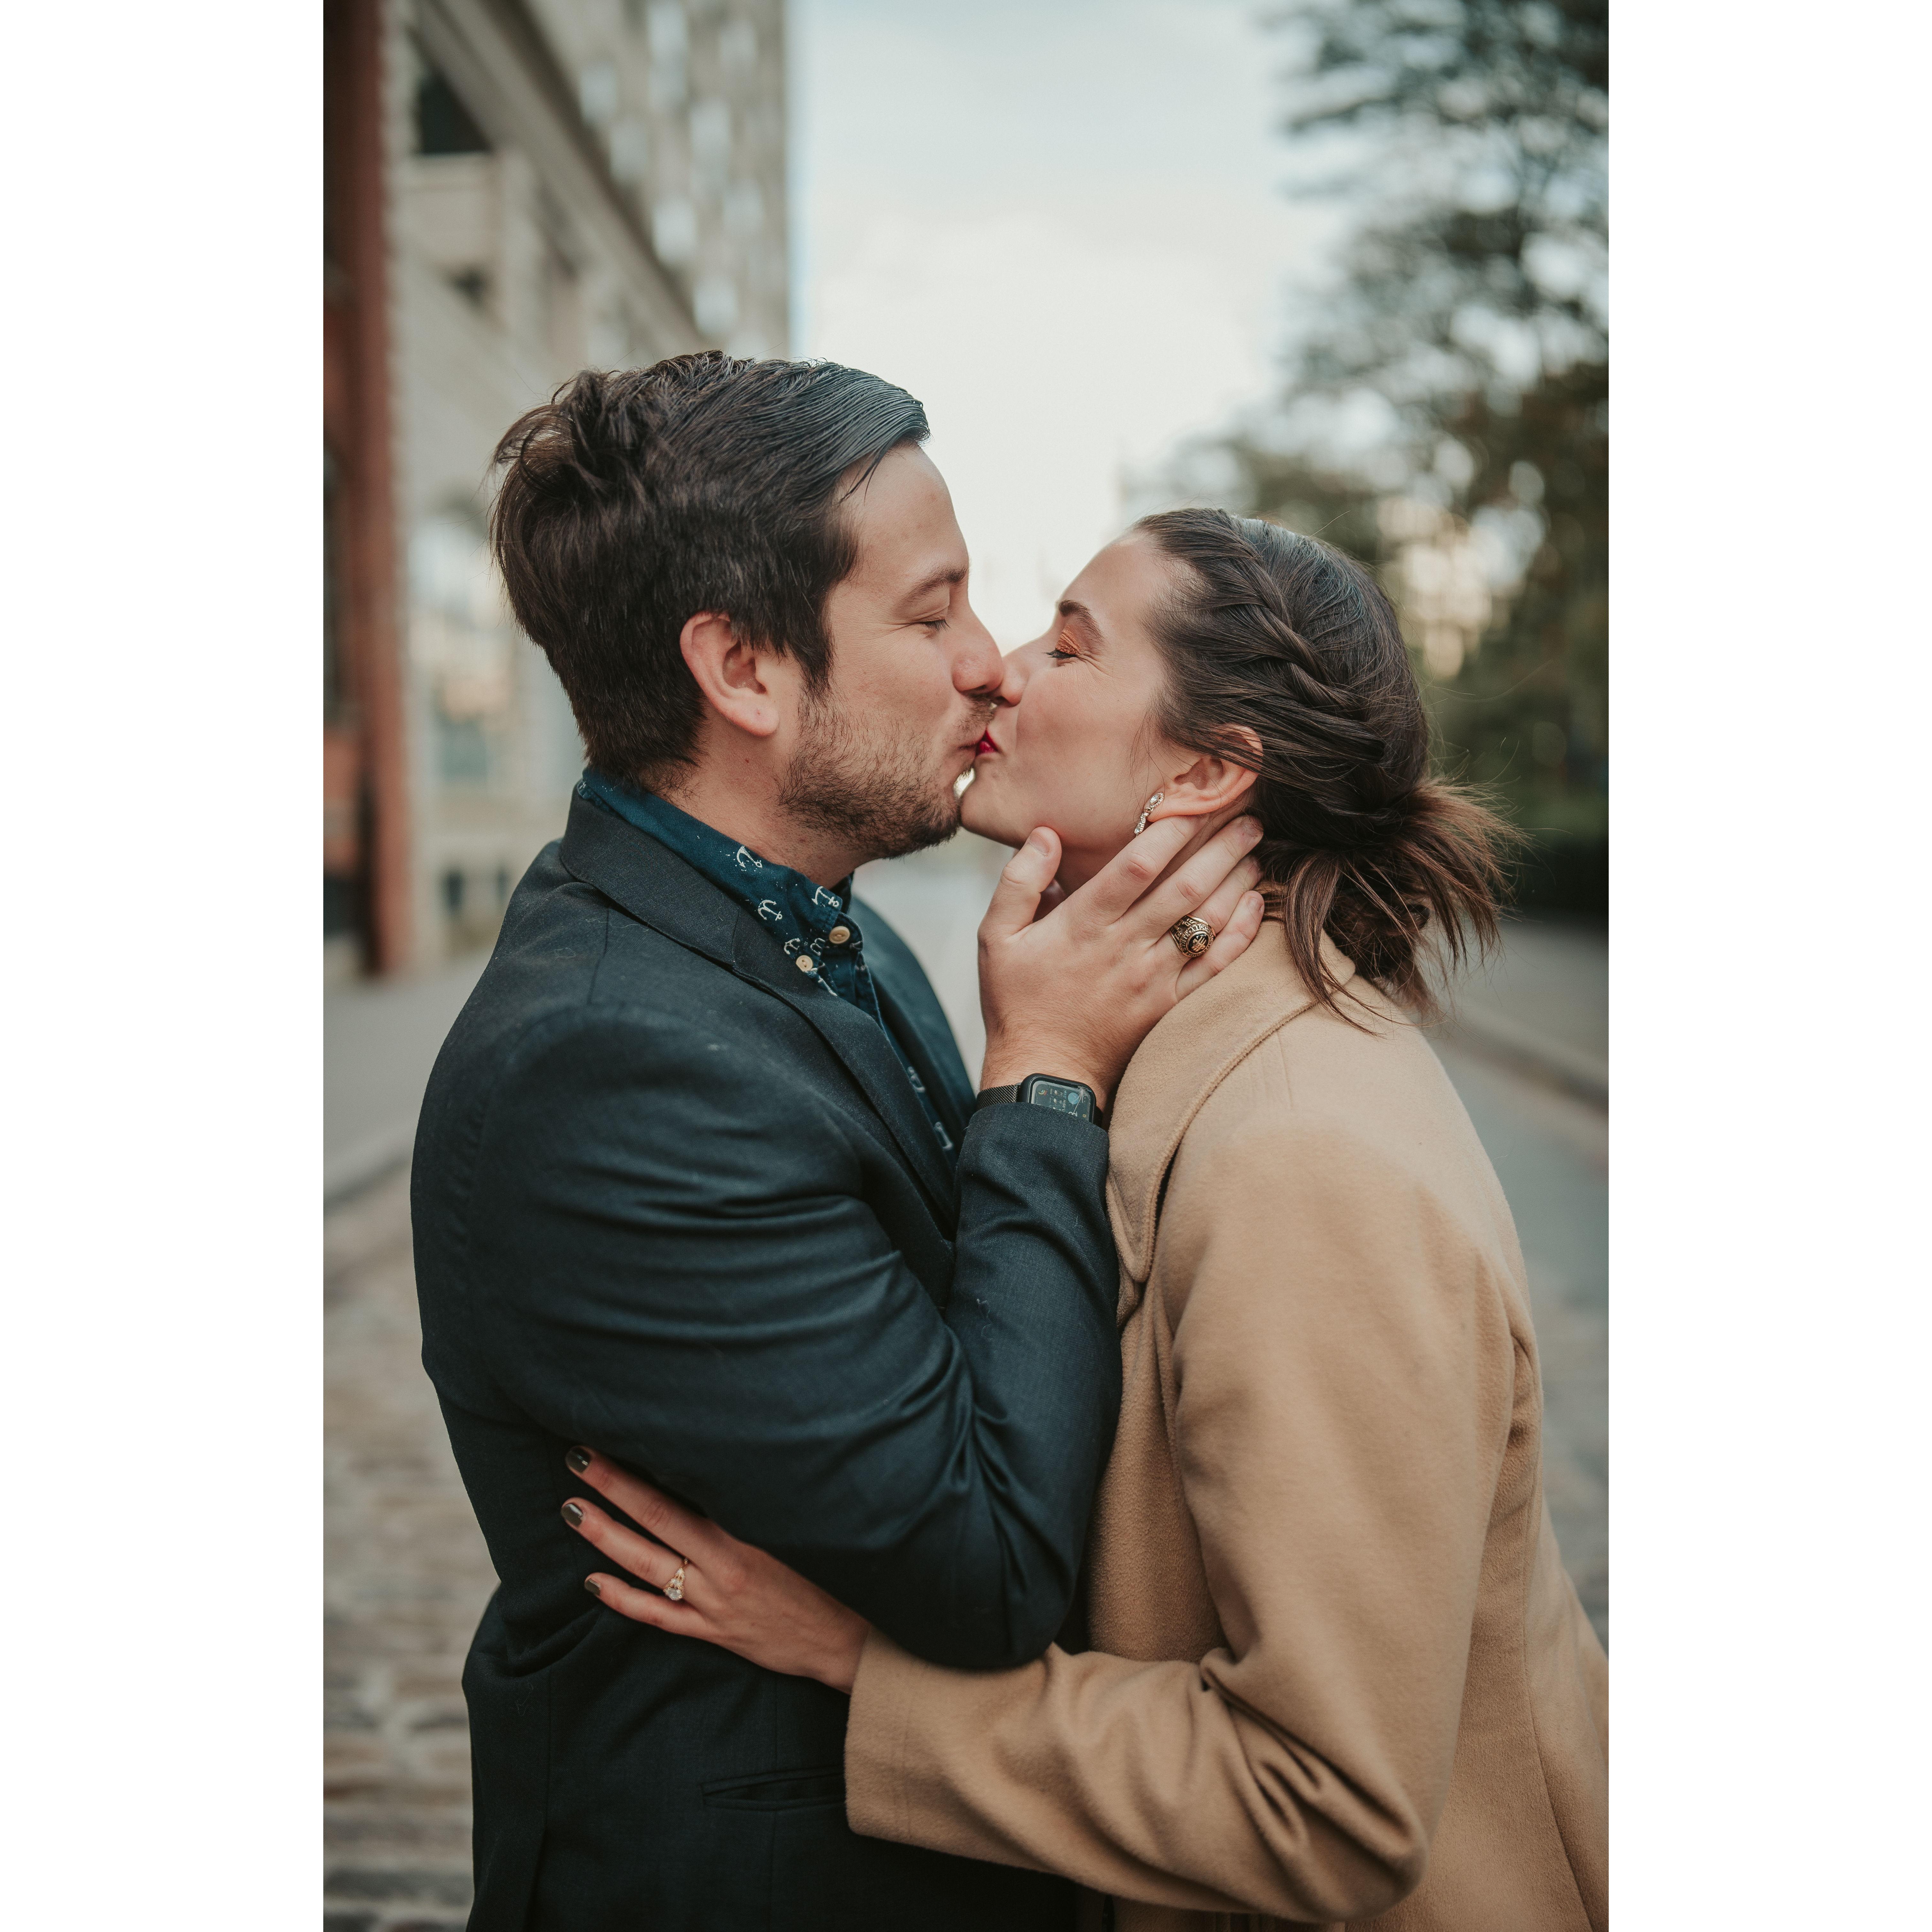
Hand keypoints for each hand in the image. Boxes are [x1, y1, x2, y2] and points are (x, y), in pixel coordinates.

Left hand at [561, 1450, 869, 1694]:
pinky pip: (658, 1616)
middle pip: (657, 1519)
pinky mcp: (713, 1631)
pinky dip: (623, 1599)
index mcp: (747, 1533)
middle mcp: (725, 1566)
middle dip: (613, 1488)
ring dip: (607, 1537)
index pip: (683, 1493)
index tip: (613, 1439)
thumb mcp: (798, 1525)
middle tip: (577, 1459)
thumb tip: (718, 1460)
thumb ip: (757, 1501)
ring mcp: (714, 1602)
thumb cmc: (831, 1572)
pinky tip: (594, 1583)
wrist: (852, 1638)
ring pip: (648, 1566)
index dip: (643, 1469)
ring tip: (572, 1512)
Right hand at [978, 814, 1265, 1107]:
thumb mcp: (994, 937)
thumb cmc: (1016, 1000)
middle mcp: (1124, 947)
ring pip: (1205, 921)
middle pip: (1183, 888)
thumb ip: (1019, 882)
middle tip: (1247, 816)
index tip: (1194, 802)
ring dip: (1235, 881)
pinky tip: (1255, 903)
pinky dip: (1240, 934)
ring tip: (1256, 848)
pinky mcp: (1169, 1003)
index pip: (1135, 867)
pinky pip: (1214, 965)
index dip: (1170, 833)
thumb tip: (1045, 833)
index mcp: (1083, 925)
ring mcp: (1152, 977)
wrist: (1043, 1073)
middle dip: (1220, 847)